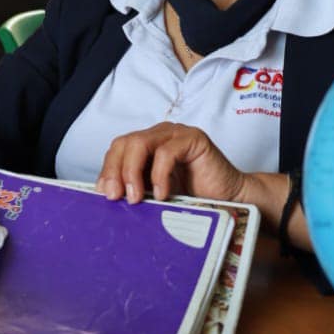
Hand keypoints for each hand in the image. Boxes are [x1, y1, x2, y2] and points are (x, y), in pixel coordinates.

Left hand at [95, 123, 246, 205]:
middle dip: (115, 171)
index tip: (104, 194)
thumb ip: (135, 189)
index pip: (117, 150)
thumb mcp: (154, 193)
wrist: (229, 198)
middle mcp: (158, 135)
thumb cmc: (193, 196)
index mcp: (146, 146)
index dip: (107, 170)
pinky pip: (166, 152)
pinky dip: (159, 174)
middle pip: (124, 143)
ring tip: (136, 197)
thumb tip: (107, 196)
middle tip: (116, 196)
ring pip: (140, 144)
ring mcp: (175, 134)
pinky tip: (163, 194)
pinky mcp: (193, 138)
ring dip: (132, 173)